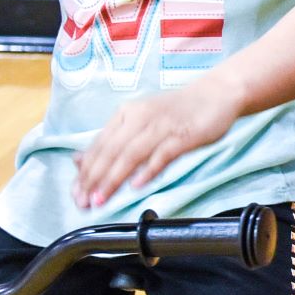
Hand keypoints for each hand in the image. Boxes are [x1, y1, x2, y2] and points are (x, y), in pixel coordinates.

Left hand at [72, 82, 238, 209]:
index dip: (85, 170)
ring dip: (113, 178)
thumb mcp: (141, 120)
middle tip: (84, 201)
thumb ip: (115, 139)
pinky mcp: (183, 134)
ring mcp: (161, 126)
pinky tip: (137, 186)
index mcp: (127, 114)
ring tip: (101, 198)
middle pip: (111, 151)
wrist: (217, 93)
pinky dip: (148, 170)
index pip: (99, 145)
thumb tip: (80, 160)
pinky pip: (162, 154)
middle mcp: (140, 117)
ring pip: (131, 154)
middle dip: (94, 178)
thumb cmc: (179, 111)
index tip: (76, 192)